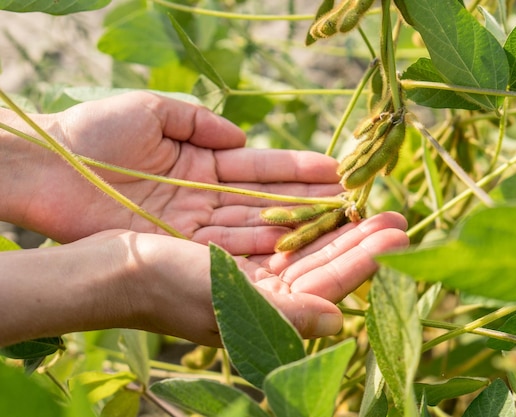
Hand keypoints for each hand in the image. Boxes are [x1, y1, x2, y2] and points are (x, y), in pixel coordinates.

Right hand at [0, 212, 406, 345]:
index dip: (365, 260)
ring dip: (338, 224)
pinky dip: (303, 213)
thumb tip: (339, 323)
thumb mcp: (226, 300)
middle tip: (399, 216)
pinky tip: (323, 198)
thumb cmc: (165, 286)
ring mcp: (250, 269)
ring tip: (370, 202)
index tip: (398, 236)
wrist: (110, 269)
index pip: (328, 284)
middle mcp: (264, 293)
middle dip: (361, 239)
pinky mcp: (234, 248)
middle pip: (324, 262)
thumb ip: (285, 313)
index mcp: (268, 310)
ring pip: (306, 244)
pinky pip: (279, 228)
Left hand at [20, 92, 340, 252]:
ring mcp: (196, 227)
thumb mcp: (153, 112)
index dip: (299, 171)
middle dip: (314, 204)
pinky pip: (232, 250)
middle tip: (356, 206)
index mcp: (203, 162)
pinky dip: (265, 251)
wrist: (49, 170)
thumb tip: (241, 136)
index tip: (337, 172)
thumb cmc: (96, 132)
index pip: (262, 169)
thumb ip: (199, 121)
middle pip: (269, 203)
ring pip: (258, 229)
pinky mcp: (180, 251)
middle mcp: (205, 199)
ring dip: (300, 230)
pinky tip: (300, 251)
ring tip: (341, 230)